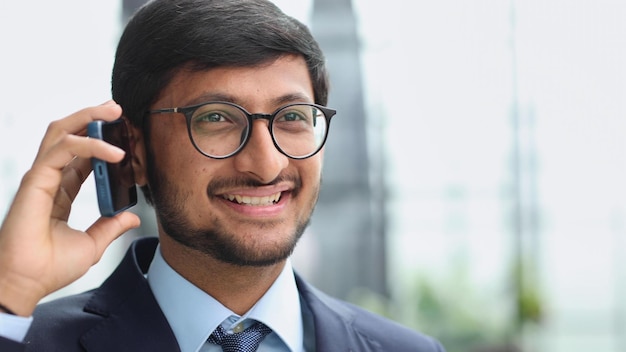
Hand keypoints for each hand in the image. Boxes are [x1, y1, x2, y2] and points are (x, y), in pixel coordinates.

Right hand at [0, 101, 140, 315]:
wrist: (28, 283)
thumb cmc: (49, 267)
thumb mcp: (92, 244)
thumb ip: (110, 226)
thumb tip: (131, 217)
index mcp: (60, 191)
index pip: (81, 156)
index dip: (102, 141)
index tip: (125, 135)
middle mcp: (50, 179)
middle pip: (68, 135)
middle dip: (92, 117)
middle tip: (117, 109)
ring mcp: (41, 177)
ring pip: (61, 132)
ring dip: (88, 118)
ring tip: (113, 112)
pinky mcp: (36, 180)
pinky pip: (63, 150)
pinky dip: (90, 145)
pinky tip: (114, 152)